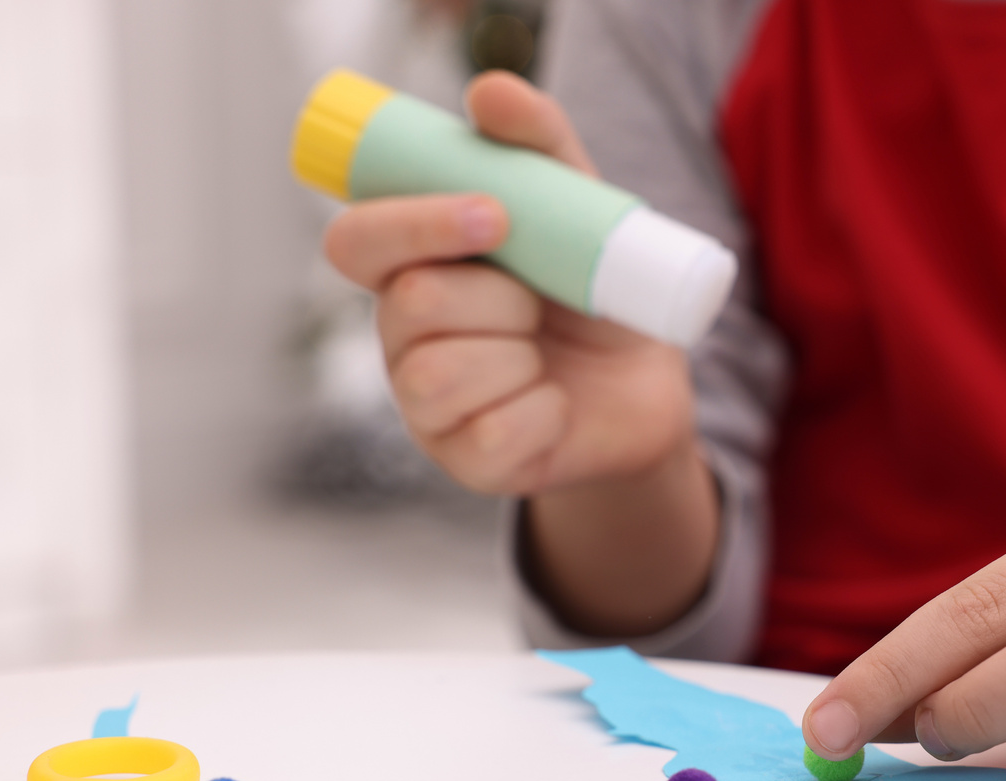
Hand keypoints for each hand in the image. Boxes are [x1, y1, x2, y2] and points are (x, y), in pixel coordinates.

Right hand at [322, 71, 696, 497]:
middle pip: (410, 306)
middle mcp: (404, 340)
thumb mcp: (581, 212)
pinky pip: (494, 432)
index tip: (492, 212)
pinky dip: (544, 412)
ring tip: (544, 355)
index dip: (411, 224)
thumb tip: (489, 92)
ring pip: (440, 373)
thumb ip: (540, 146)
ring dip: (517, 357)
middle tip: (539, 303)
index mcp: (411, 271)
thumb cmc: (595, 297)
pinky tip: (556, 406)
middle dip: (496, 296)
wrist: (648, 388)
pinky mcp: (468, 464)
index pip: (357, 242)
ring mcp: (428, 409)